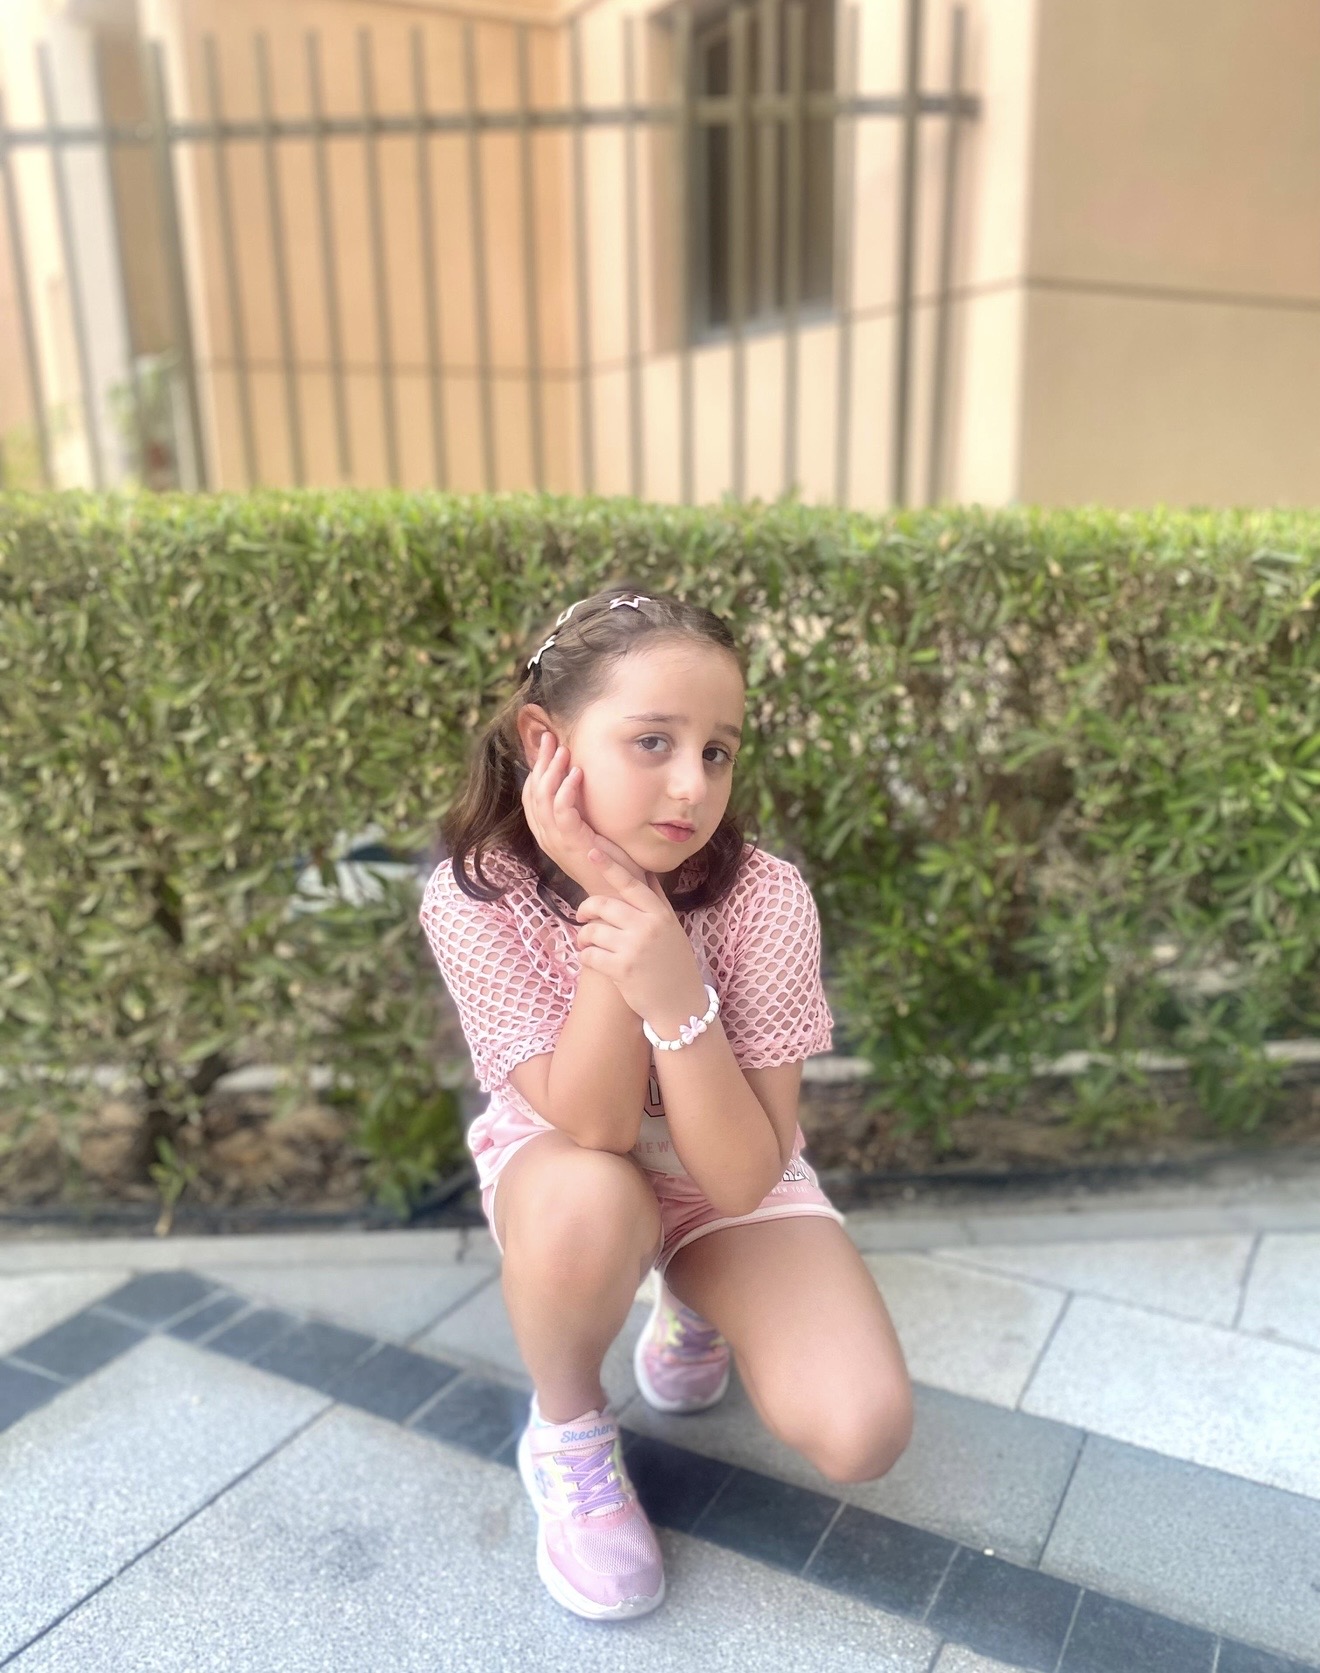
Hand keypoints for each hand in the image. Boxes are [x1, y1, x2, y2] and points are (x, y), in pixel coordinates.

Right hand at [520, 731, 646, 895]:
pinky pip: (562, 812)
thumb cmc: (608, 863)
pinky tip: (576, 774)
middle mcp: (546, 837)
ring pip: (543, 799)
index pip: (530, 796)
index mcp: (547, 833)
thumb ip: (581, 810)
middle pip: (533, 792)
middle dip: (540, 762)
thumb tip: (582, 783)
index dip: (536, 769)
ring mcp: (557, 841)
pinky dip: (567, 790)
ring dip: (552, 771)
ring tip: (564, 751)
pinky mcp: (572, 844)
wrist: (619, 893)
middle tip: (551, 738)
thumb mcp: (590, 831)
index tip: (547, 746)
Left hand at [573, 847, 706, 1025]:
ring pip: (592, 931)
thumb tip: (644, 871)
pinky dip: (586, 957)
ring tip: (588, 944)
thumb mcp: (671, 927)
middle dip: (586, 909)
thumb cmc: (673, 962)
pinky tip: (592, 961)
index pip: (630, 883)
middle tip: (582, 916)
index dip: (609, 865)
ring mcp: (634, 948)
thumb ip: (655, 900)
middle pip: (603, 905)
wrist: (681, 1004)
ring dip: (584, 938)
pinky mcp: (621, 970)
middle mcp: (647, 927)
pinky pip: (589, 955)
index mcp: (659, 913)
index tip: (592, 850)